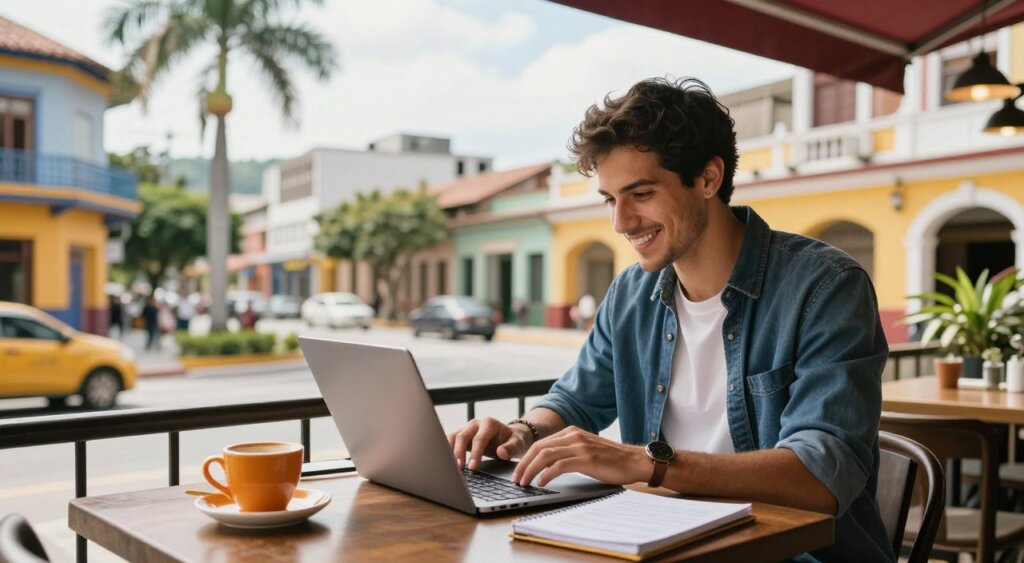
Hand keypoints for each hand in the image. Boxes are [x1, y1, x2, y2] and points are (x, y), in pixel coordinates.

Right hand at [448, 417, 529, 471]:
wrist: (509, 436)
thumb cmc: (513, 440)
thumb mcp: (518, 443)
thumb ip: (511, 448)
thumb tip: (501, 453)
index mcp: (489, 424)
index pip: (479, 438)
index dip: (475, 453)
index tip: (472, 467)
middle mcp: (476, 424)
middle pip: (462, 436)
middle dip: (459, 453)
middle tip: (459, 469)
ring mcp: (467, 429)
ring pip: (453, 437)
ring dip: (450, 451)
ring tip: (451, 467)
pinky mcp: (462, 435)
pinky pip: (450, 440)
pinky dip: (447, 450)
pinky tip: (447, 462)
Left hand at [513, 426, 648, 487]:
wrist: (635, 461)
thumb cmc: (612, 460)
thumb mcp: (585, 451)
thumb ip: (567, 453)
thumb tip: (545, 467)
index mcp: (571, 432)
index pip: (541, 443)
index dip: (526, 458)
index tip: (518, 471)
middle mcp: (573, 436)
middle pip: (538, 448)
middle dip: (523, 464)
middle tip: (516, 479)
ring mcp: (580, 446)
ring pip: (545, 456)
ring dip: (530, 470)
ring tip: (524, 482)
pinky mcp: (586, 459)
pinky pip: (559, 465)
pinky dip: (546, 474)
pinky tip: (541, 483)